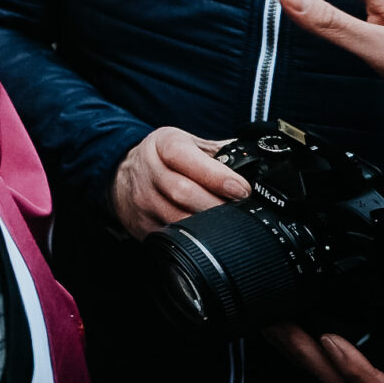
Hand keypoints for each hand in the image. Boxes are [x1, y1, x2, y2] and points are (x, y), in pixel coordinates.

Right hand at [111, 127, 248, 237]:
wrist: (125, 176)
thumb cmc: (165, 158)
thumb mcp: (188, 144)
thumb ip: (219, 151)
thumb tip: (258, 163)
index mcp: (162, 145)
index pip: (185, 157)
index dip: (215, 175)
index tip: (242, 189)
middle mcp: (148, 170)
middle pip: (183, 192)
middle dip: (218, 205)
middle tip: (242, 210)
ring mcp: (143, 199)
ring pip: (178, 218)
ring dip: (209, 225)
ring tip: (229, 224)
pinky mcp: (142, 224)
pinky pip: (171, 236)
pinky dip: (194, 238)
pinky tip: (208, 234)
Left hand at [265, 292, 383, 382]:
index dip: (356, 371)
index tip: (332, 341)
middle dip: (308, 358)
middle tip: (280, 326)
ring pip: (330, 378)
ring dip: (296, 352)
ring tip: (269, 321)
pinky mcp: (359, 371)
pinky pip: (326, 365)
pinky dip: (301, 346)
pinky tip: (280, 324)